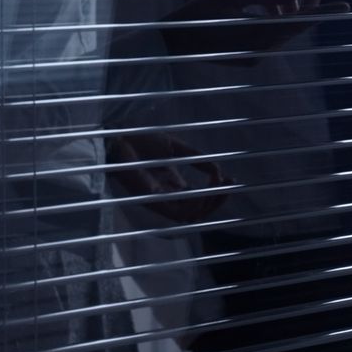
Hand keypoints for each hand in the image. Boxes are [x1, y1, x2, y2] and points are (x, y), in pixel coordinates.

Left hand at [109, 132, 227, 223]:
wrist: (121, 136)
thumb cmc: (142, 141)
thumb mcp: (177, 149)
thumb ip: (197, 159)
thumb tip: (218, 170)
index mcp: (172, 185)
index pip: (198, 198)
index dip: (216, 193)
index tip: (230, 179)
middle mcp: (167, 196)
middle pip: (196, 211)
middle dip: (216, 202)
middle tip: (228, 187)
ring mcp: (158, 200)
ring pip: (189, 215)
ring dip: (207, 205)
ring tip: (218, 190)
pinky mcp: (151, 200)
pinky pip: (176, 212)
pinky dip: (193, 205)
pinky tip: (203, 194)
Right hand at [160, 0, 347, 58]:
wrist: (170, 44)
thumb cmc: (195, 15)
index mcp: (257, 36)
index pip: (300, 21)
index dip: (324, 11)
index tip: (347, 5)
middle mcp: (261, 50)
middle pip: (295, 24)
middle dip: (307, 1)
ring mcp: (255, 56)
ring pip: (283, 28)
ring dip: (286, 7)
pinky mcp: (249, 56)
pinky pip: (270, 34)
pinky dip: (272, 16)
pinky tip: (267, 0)